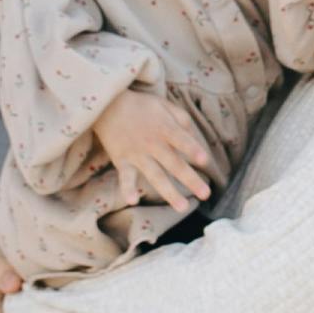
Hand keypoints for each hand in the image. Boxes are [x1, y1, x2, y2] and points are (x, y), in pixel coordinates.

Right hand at [97, 84, 216, 209]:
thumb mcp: (164, 105)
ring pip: (155, 176)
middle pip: (174, 164)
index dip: (193, 150)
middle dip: (190, 179)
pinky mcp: (122, 161)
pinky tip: (132, 200)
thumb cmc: (140, 106)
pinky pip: (124, 177)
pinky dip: (127, 188)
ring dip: (169, 192)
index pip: (182, 140)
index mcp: (165, 128)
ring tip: (183, 208)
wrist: (107, 105)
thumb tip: (195, 138)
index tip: (205, 161)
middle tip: (206, 194)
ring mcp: (137, 154)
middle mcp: (153, 143)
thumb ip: (182, 119)